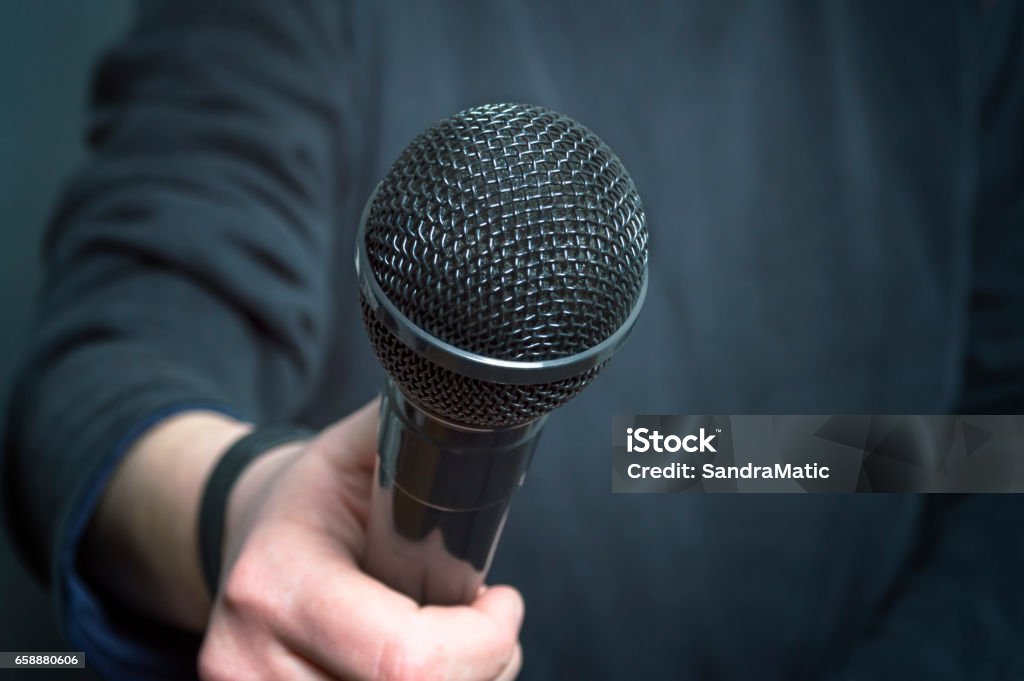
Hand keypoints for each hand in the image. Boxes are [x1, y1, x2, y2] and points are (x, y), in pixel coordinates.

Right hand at [198, 399, 523, 680]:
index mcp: (277, 583)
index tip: (502, 601)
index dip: (482, 643)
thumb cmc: (310, 497)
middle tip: (490, 628)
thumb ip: (419, 434)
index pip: (408, 660)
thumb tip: (483, 412)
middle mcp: (249, 659)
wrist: (245, 536)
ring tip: (460, 645)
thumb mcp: (357, 449)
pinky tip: (426, 666)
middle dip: (481, 668)